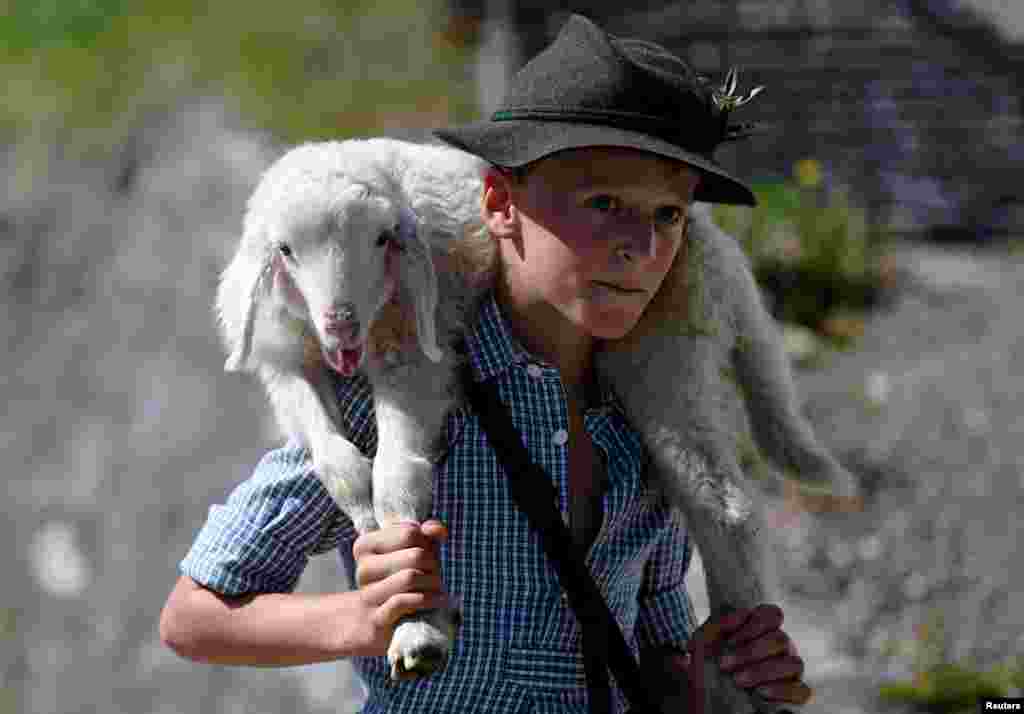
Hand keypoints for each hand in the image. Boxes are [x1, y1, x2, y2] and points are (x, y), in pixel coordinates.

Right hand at [350, 520, 449, 656]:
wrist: (373, 620)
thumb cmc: (398, 578)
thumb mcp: (411, 551)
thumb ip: (426, 534)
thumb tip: (438, 530)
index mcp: (365, 546)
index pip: (410, 533)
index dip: (426, 543)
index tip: (426, 554)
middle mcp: (363, 568)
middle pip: (416, 555)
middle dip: (433, 564)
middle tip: (434, 574)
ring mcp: (368, 594)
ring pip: (410, 577)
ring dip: (433, 583)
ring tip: (436, 588)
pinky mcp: (377, 618)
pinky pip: (403, 602)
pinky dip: (427, 600)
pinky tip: (438, 601)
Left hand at [671, 604, 812, 711]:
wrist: (706, 699)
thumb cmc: (706, 667)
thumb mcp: (703, 641)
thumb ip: (720, 622)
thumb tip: (743, 613)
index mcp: (760, 631)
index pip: (773, 615)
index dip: (756, 623)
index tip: (731, 639)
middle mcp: (779, 648)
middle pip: (780, 639)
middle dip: (751, 652)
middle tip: (724, 664)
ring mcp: (788, 671)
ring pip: (794, 663)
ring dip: (763, 671)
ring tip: (738, 680)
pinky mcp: (794, 695)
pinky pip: (802, 691)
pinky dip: (782, 691)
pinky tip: (759, 692)